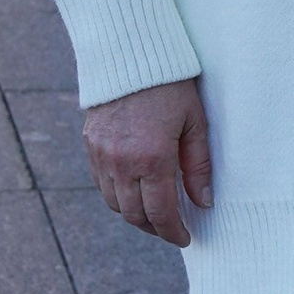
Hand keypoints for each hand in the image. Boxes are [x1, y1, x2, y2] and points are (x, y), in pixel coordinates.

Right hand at [83, 77, 213, 245]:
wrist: (130, 55)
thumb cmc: (171, 87)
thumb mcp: (195, 123)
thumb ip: (198, 166)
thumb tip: (203, 202)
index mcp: (152, 158)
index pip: (160, 212)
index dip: (173, 232)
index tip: (184, 238)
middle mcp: (122, 162)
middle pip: (134, 215)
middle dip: (154, 228)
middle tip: (171, 230)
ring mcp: (102, 155)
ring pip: (114, 203)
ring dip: (134, 215)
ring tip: (154, 214)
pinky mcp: (90, 146)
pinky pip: (101, 184)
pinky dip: (117, 195)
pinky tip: (134, 192)